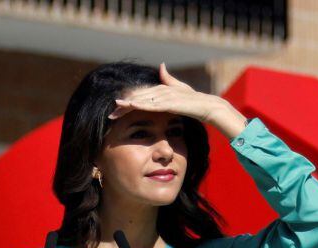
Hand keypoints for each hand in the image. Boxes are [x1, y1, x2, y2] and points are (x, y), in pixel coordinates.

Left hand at [108, 63, 247, 138]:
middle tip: (110, 112)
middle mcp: (161, 91)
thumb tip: (161, 64)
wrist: (208, 106)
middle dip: (123, 105)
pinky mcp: (170, 102)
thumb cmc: (194, 100)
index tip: (116, 109)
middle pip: (138, 97)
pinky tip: (131, 106)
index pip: (141, 96)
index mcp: (161, 90)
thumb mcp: (180, 89)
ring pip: (143, 100)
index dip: (127, 102)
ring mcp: (165, 96)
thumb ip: (168, 78)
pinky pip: (152, 104)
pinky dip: (141, 104)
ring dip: (128, 104)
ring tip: (115, 108)